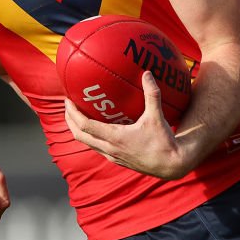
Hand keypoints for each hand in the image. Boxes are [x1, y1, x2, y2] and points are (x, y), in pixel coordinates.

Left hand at [65, 71, 196, 179]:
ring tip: (77, 114)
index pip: (85, 126)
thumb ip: (152, 94)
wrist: (171, 165)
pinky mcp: (117, 160)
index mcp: (115, 138)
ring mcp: (112, 156)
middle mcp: (109, 149)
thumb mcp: (157, 117)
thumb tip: (147, 73)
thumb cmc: (163, 142)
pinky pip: (97, 147)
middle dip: (70, 120)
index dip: (73, 113)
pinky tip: (97, 127)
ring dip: (78, 129)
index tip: (68, 99)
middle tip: (68, 104)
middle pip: (79, 135)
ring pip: (87, 143)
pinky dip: (91, 136)